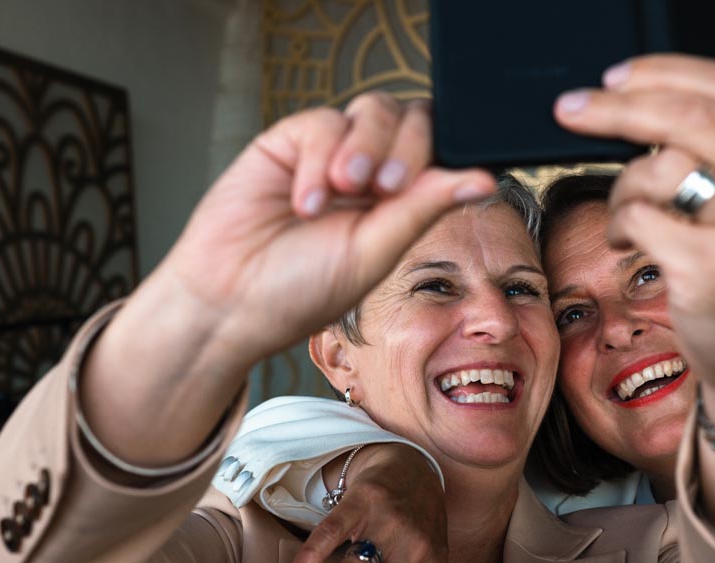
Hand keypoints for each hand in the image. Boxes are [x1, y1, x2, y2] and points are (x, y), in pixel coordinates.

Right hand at [79, 95, 494, 468]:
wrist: (231, 301)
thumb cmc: (301, 290)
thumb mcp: (375, 252)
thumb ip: (423, 208)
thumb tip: (483, 179)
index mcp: (402, 201)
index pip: (441, 151)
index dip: (440, 155)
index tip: (421, 189)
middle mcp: (372, 171)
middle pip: (414, 118)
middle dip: (405, 148)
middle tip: (383, 189)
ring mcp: (331, 152)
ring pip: (373, 109)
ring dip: (365, 147)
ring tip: (344, 190)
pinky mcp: (289, 141)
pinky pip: (321, 122)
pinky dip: (319, 158)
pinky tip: (306, 202)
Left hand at [554, 55, 714, 426]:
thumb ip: (713, 157)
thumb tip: (637, 108)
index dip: (666, 72)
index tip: (616, 78)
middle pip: (692, 117)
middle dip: (621, 109)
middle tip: (573, 110)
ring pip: (662, 169)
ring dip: (621, 190)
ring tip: (622, 219)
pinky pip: (643, 220)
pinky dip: (621, 228)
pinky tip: (627, 246)